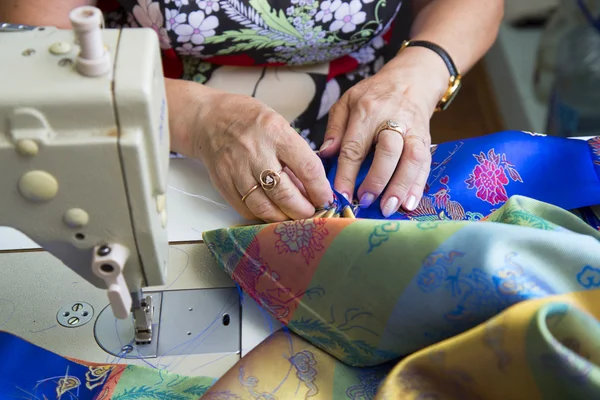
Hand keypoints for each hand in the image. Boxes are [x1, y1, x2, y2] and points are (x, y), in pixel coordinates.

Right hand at [169, 81, 332, 221]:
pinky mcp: (224, 184)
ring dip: (284, 218)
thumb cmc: (249, 120)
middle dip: (303, 210)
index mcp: (276, 133)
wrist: (208, 120)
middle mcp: (256, 152)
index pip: (307, 167)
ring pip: (265, 208)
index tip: (326, 199)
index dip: (320, 189)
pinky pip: (247, 210)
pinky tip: (272, 211)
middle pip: (285, 194)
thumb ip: (296, 155)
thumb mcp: (279, 125)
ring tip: (293, 216)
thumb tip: (313, 188)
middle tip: (311, 213)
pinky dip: (263, 215)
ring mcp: (237, 170)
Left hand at [319, 48, 447, 216]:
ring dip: (401, 186)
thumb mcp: (347, 102)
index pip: (355, 146)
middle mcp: (393, 120)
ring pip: (412, 159)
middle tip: (365, 201)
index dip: (347, 173)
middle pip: (388, 151)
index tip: (339, 194)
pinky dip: (418, 185)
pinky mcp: (427, 139)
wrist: (411, 80)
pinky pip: (426, 164)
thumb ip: (335, 128)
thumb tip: (325, 155)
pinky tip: (410, 203)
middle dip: (377, 179)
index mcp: (368, 111)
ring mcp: (413, 130)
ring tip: (390, 208)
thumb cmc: (373, 95)